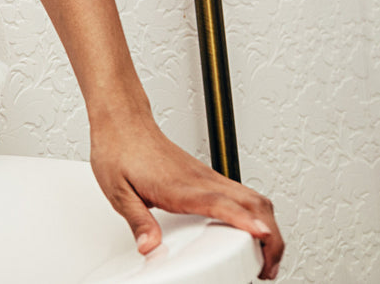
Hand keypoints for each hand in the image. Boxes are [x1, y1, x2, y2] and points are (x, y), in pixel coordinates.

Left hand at [90, 114, 282, 278]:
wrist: (122, 122)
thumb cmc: (119, 150)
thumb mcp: (119, 191)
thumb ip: (138, 222)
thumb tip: (149, 247)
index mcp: (180, 186)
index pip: (221, 203)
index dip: (245, 222)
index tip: (263, 237)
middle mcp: (201, 180)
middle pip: (253, 203)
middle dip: (270, 237)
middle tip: (268, 266)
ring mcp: (207, 177)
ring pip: (254, 198)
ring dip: (269, 226)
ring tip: (267, 254)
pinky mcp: (207, 176)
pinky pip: (243, 194)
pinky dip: (257, 214)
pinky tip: (252, 229)